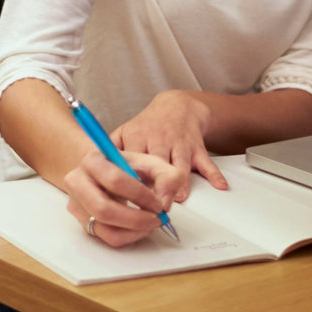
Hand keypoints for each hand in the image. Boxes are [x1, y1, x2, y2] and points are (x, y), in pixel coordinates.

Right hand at [63, 147, 174, 248]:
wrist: (108, 174)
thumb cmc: (129, 168)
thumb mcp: (151, 164)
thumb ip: (167, 177)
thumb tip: (164, 202)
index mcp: (93, 160)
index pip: (115, 180)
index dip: (141, 195)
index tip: (159, 203)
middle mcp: (78, 182)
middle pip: (103, 209)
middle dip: (137, 219)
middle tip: (157, 219)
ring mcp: (77, 204)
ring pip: (105, 228)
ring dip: (135, 230)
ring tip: (150, 223)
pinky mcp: (83, 222)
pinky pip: (108, 238)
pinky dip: (130, 236)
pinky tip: (140, 227)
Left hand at [111, 91, 228, 204]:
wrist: (177, 105)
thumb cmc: (149, 125)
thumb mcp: (126, 131)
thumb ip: (111, 150)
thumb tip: (91, 170)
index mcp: (138, 136)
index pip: (132, 158)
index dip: (130, 178)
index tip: (127, 197)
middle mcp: (159, 139)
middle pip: (157, 163)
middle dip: (155, 184)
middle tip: (153, 206)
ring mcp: (179, 143)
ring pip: (180, 164)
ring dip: (179, 182)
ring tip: (176, 201)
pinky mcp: (197, 148)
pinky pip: (207, 161)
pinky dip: (214, 174)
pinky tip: (219, 185)